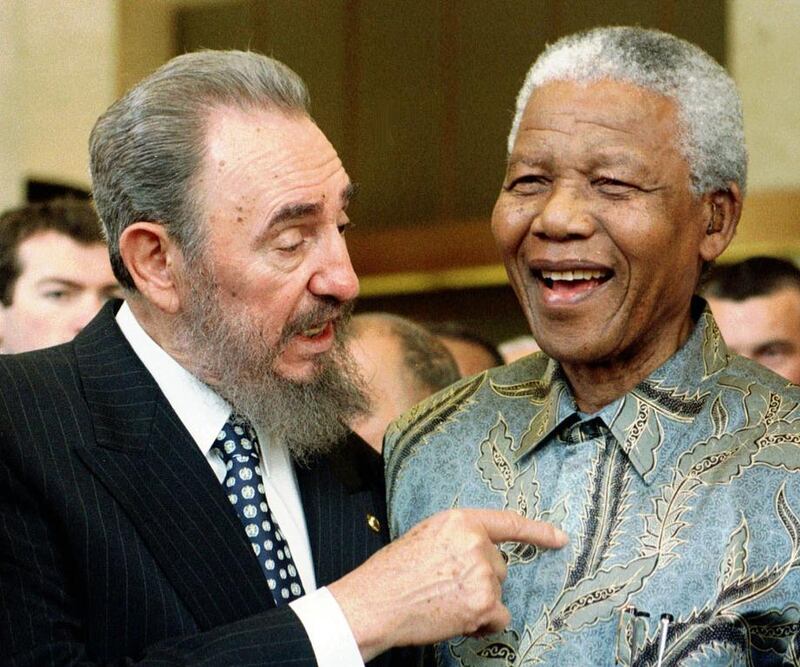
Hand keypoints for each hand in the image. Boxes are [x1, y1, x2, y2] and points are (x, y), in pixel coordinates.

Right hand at [327, 508, 567, 660]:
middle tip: (447, 586)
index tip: (559, 538)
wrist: (377, 601)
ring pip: (497, 591)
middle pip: (499, 566)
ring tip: (445, 602)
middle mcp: (477, 543)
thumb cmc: (394, 571)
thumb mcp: (427, 536)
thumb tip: (480, 553)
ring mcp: (483, 573)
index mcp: (462, 520)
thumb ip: (459, 538)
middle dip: (480, 578)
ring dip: (479, 601)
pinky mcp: (485, 602)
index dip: (538, 532)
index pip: (509, 523)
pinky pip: (500, 616)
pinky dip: (484, 622)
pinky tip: (457, 618)